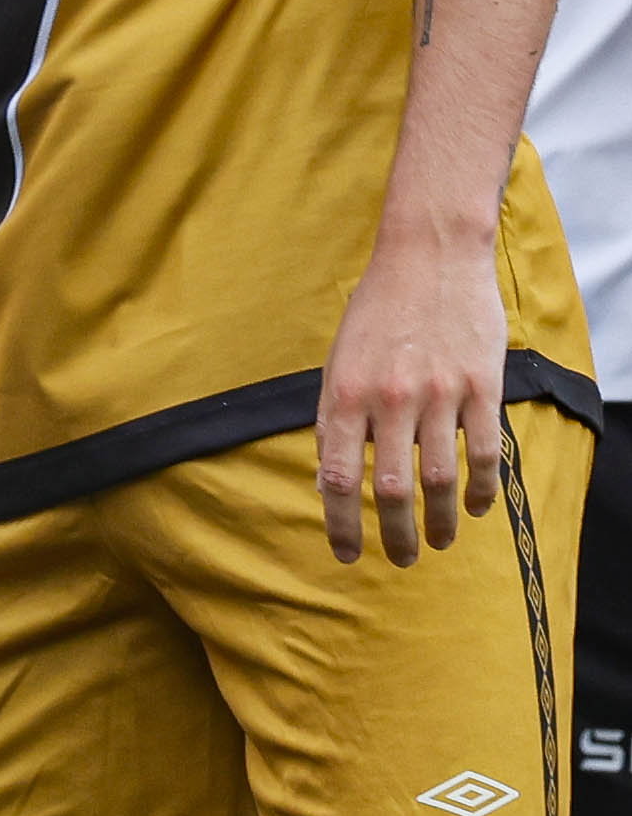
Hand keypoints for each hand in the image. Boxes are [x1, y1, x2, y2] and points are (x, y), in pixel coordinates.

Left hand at [318, 221, 506, 564]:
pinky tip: (477, 509)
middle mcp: (388, 398)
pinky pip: (482, 453)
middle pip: (390, 489)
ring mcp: (438, 394)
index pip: (335, 476)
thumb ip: (337, 415)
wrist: (430, 256)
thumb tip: (331, 476)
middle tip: (401, 559)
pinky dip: (481, 490)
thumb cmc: (377, 310)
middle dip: (395, 534)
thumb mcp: (338, 358)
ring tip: (440, 542)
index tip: (347, 554)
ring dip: (441, 522)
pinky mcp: (480, 387)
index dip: (341, 523)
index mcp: (342, 392)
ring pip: (440, 480)